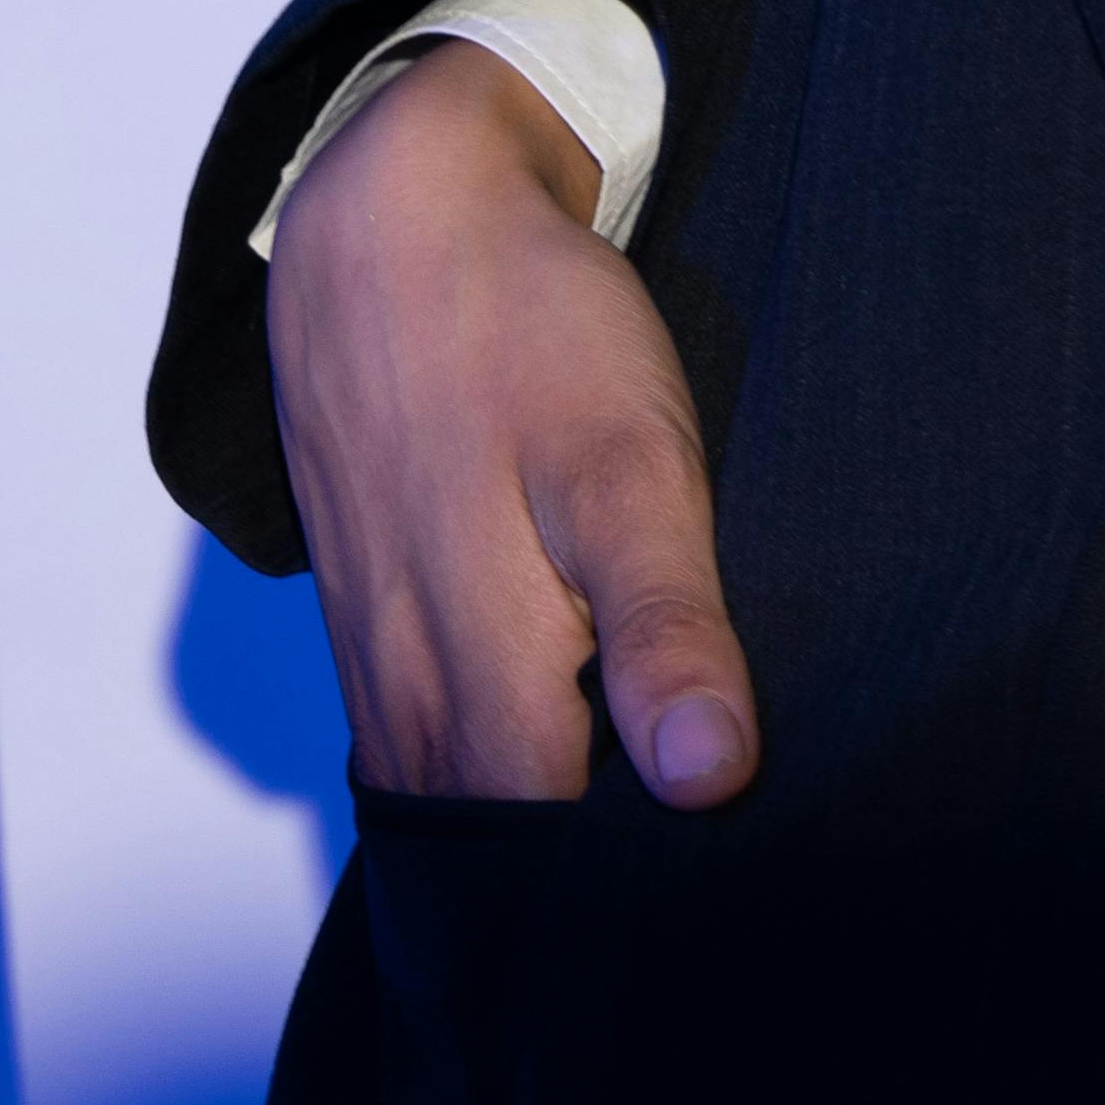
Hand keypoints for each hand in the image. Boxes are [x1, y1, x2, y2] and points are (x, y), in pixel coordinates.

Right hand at [261, 43, 760, 803]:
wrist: (396, 223)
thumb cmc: (530, 335)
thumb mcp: (630, 465)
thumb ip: (664, 629)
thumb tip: (708, 781)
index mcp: (477, 681)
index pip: (557, 863)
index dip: (646, 881)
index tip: (732, 864)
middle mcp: (407, 700)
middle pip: (503, 847)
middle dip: (596, 866)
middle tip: (711, 845)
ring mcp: (377, 668)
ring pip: (459, 802)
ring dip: (545, 817)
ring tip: (657, 808)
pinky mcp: (372, 629)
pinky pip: (428, 746)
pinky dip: (498, 762)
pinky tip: (581, 740)